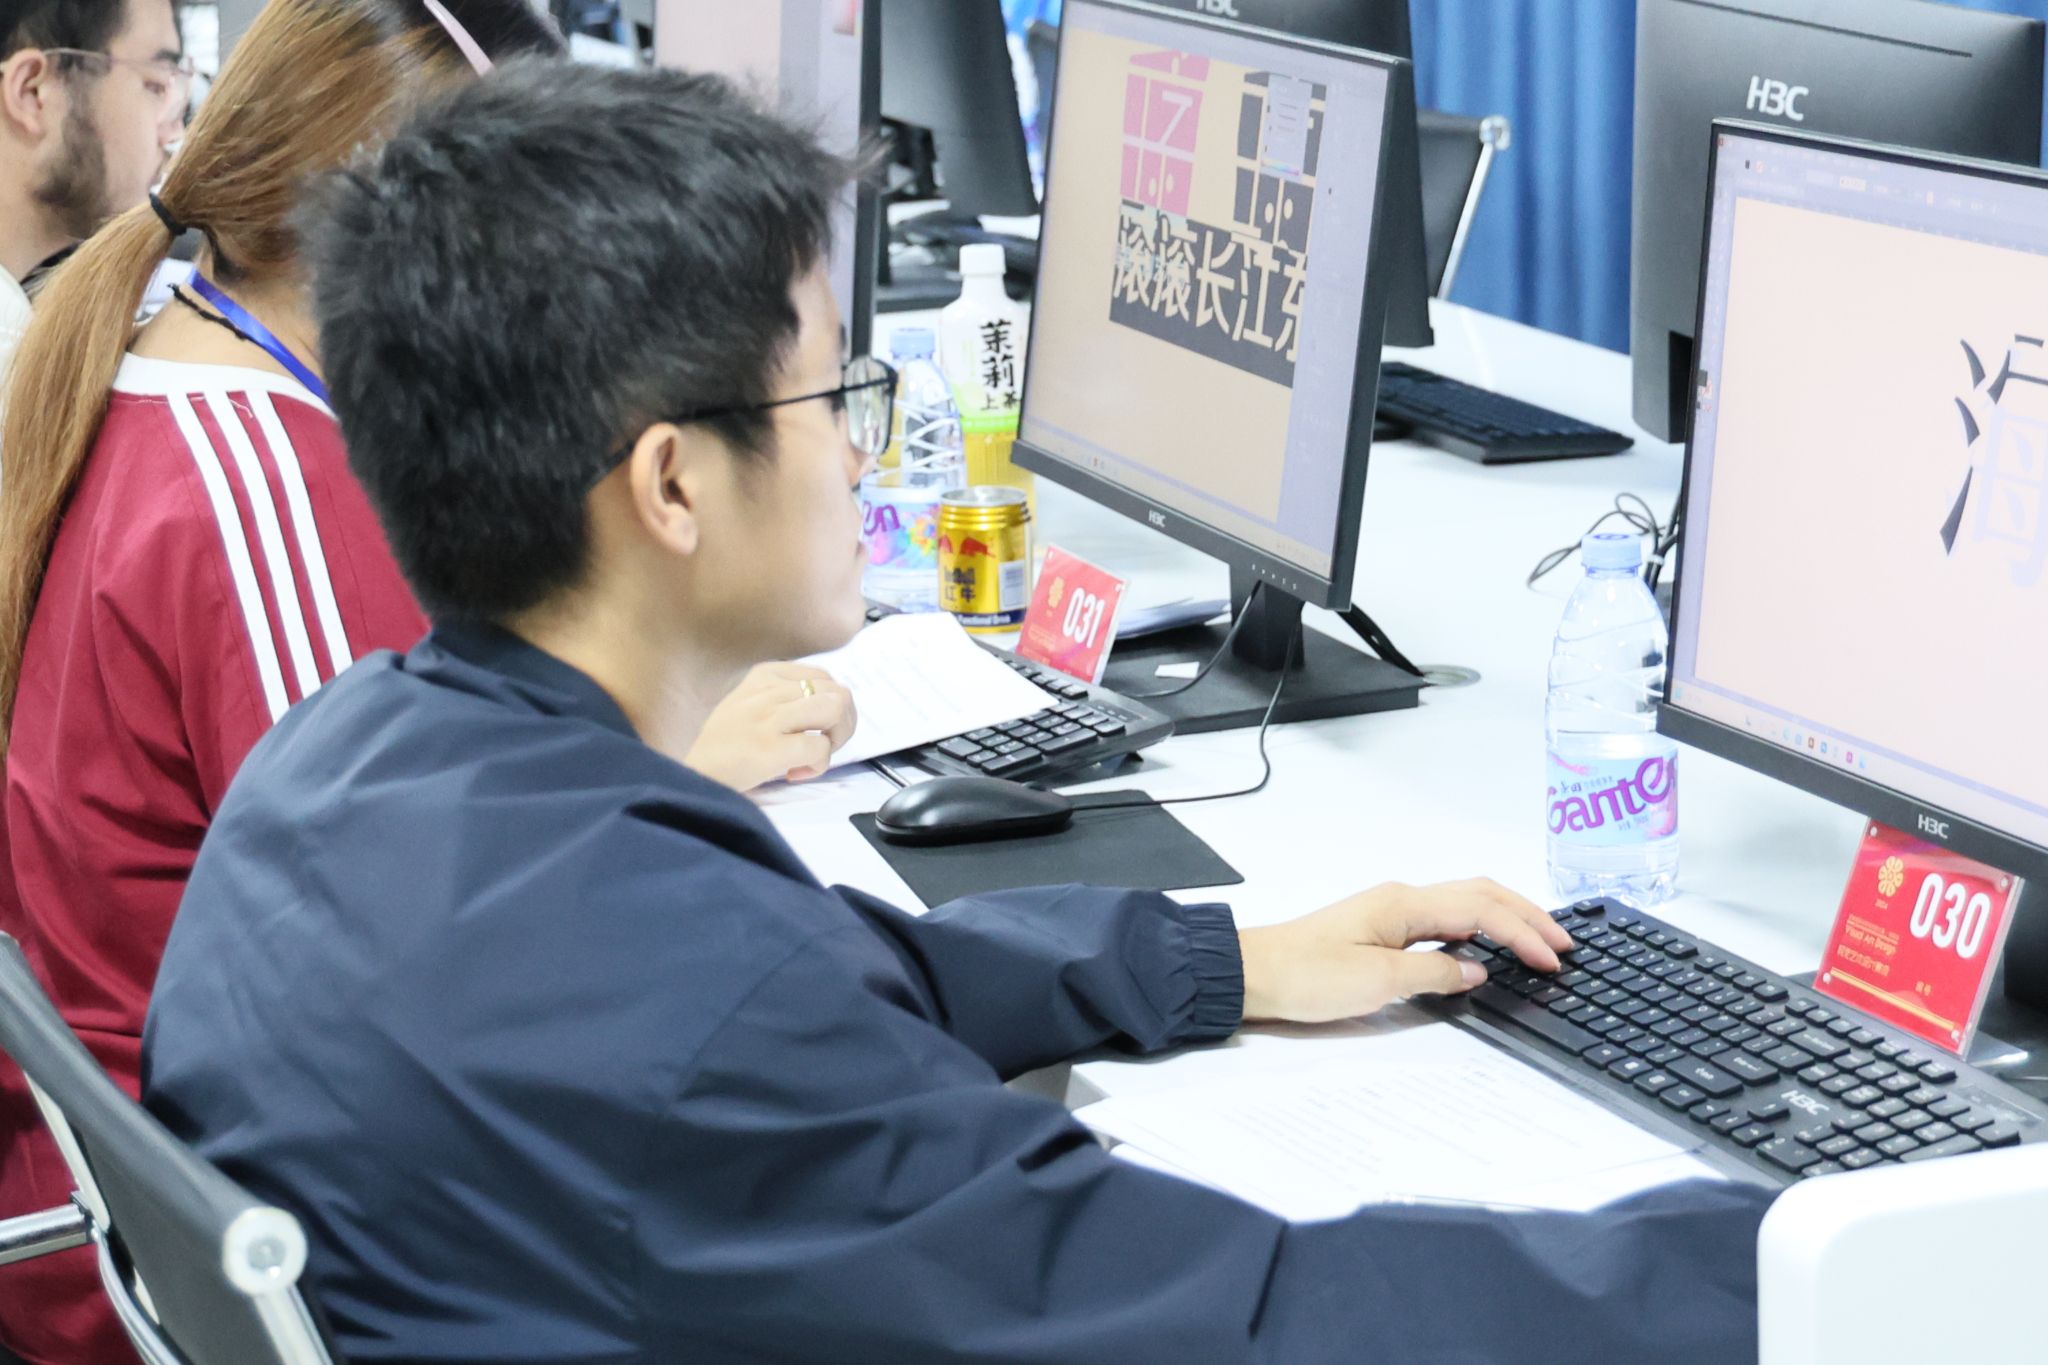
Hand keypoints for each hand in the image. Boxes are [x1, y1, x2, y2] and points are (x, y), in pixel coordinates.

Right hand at [685, 663, 856, 790]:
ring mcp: (768, 718)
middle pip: (838, 692)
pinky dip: (818, 766)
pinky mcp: (769, 748)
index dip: (833, 706)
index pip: (824, 677)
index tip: (816, 729)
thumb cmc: (722, 748)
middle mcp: (767, 691)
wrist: (692, 777)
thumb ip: (784, 699)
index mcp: (763, 676)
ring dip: (835, 739)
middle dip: (843, 724)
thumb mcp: (748, 705)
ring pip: (835, 709)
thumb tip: (831, 707)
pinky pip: (820, 748)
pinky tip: (794, 773)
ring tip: (811, 757)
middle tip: (822, 746)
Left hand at [1237, 879, 1570, 1023]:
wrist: (1252, 974)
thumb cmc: (1303, 975)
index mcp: (1405, 904)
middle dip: (1527, 916)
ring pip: (1464, 903)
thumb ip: (1435, 973)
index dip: (1524, 933)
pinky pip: (1443, 920)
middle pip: (1480, 894)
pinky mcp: (1380, 931)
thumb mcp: (1377, 982)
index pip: (1482, 909)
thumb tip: (1476, 970)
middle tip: (1563, 943)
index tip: (1553, 958)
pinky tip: (1486, 949)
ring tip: (1538, 942)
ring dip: (1505, 918)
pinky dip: (1477, 929)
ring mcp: (1390, 913)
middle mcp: (1401, 900)